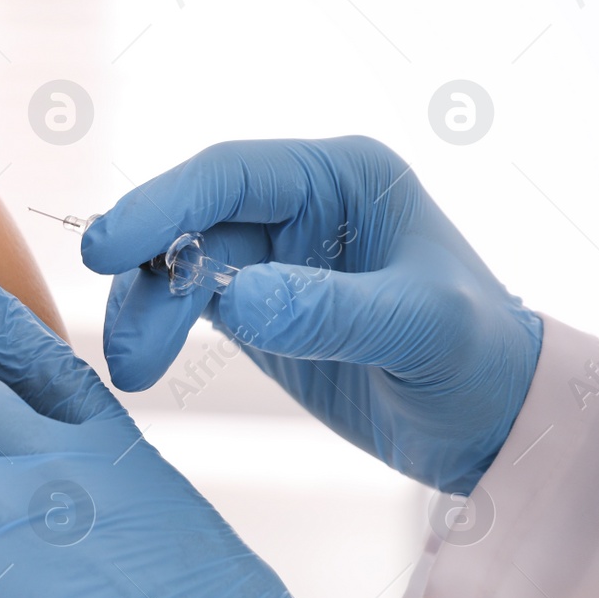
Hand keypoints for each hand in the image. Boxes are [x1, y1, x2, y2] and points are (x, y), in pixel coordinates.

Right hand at [81, 136, 542, 492]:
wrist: (492, 424)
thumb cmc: (480, 364)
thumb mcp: (420, 332)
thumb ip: (329, 311)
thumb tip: (232, 299)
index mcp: (343, 177)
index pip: (229, 174)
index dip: (160, 205)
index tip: (105, 249)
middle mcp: (301, 204)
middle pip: (190, 221)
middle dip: (149, 278)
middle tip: (124, 347)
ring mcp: (273, 253)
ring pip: (176, 263)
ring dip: (146, 312)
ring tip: (133, 372)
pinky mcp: (254, 303)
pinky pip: (184, 301)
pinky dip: (157, 329)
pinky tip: (144, 366)